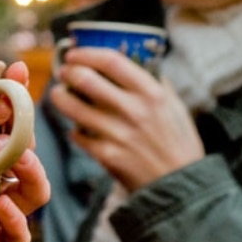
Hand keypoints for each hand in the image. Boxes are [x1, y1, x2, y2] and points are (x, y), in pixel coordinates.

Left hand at [0, 58, 49, 241]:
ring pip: (31, 191)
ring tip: (22, 156)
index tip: (17, 69)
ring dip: (31, 171)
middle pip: (23, 149)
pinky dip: (14, 222)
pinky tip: (3, 206)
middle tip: (20, 109)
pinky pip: (12, 238)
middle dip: (25, 127)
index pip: (3, 118)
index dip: (14, 93)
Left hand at [48, 46, 202, 190]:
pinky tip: (77, 129)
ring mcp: (119, 133)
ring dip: (60, 98)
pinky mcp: (107, 156)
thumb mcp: (176, 109)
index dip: (87, 53)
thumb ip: (158, 85)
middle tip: (63, 72)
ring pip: (73, 107)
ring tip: (59, 95)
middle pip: (86, 79)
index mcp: (152, 93)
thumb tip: (141, 63)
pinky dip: (74, 130)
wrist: (182, 188)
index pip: (111, 61)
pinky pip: (78, 135)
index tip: (74, 53)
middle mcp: (134, 110)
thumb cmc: (179, 145)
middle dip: (68, 72)